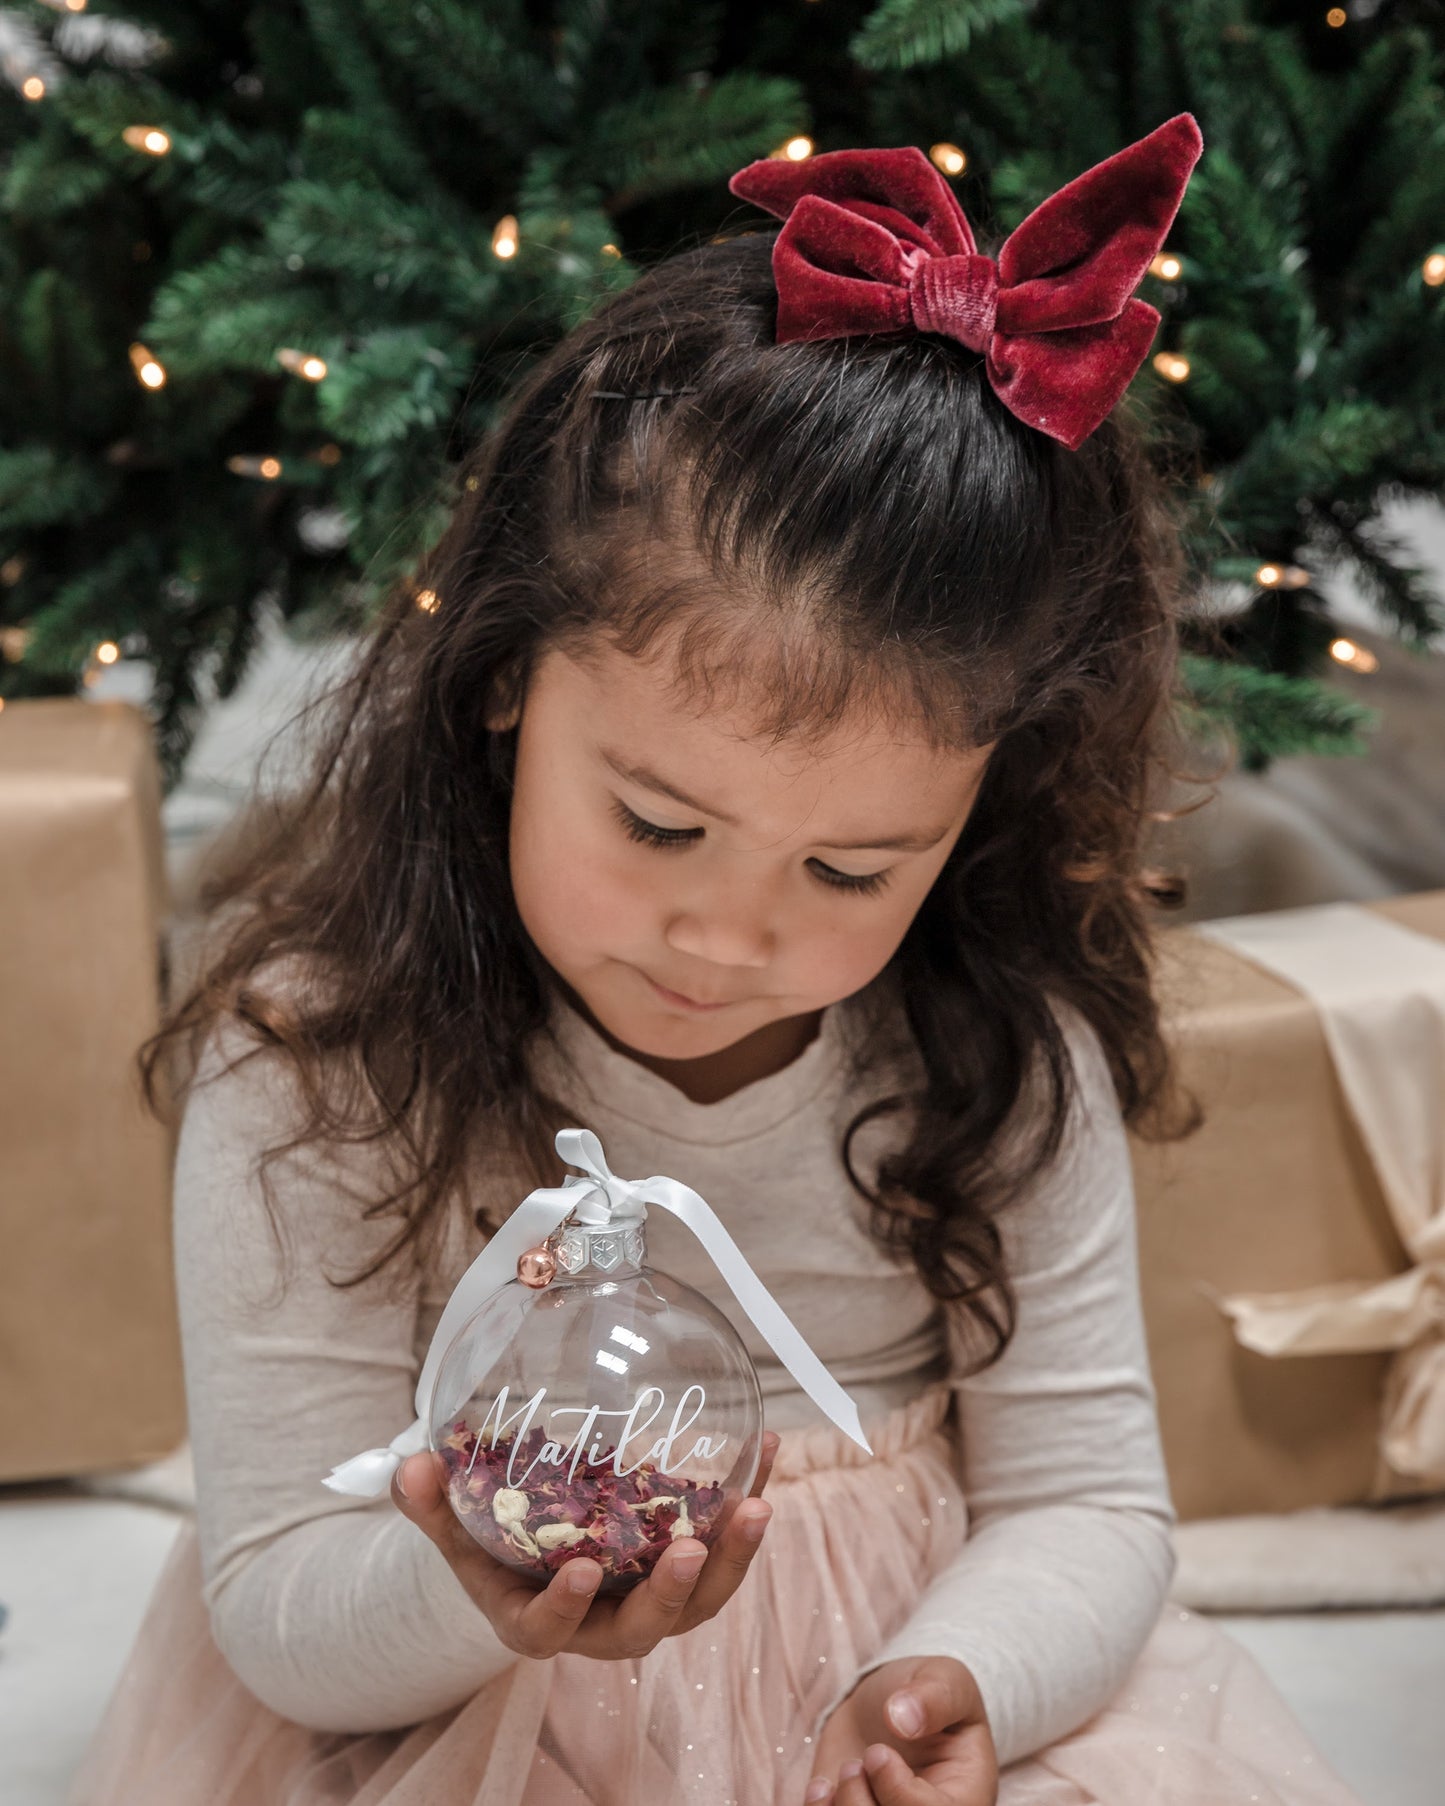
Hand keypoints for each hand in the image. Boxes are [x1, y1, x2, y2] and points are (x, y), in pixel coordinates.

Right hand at [390, 1430, 778, 1660]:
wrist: (534, 1553)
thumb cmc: (491, 1545)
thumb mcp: (455, 1527)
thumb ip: (433, 1502)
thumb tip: (411, 1468)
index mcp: (536, 1619)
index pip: (550, 1633)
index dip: (564, 1611)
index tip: (578, 1573)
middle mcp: (601, 1622)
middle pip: (646, 1629)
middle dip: (672, 1594)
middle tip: (692, 1549)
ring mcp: (649, 1597)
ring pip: (701, 1600)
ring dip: (734, 1558)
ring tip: (757, 1505)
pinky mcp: (686, 1565)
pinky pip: (724, 1545)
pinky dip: (746, 1502)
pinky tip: (769, 1449)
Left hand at [805, 1656, 997, 1805]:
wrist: (890, 1701)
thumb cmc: (927, 1692)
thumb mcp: (944, 1680)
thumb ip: (934, 1697)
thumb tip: (902, 1719)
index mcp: (965, 1797)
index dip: (899, 1793)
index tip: (878, 1752)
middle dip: (863, 1803)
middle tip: (858, 1763)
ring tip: (848, 1771)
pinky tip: (822, 1786)